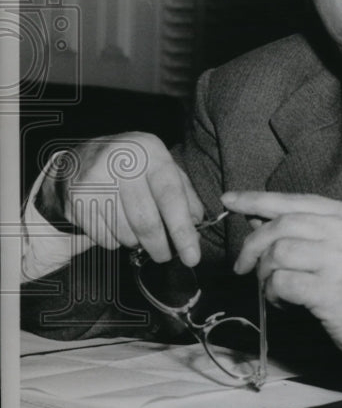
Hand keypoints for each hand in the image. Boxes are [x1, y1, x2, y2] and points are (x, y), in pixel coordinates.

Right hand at [37, 132, 203, 264]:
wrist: (80, 159)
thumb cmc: (132, 168)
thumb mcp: (161, 168)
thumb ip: (184, 194)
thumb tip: (197, 226)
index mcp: (149, 151)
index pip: (171, 197)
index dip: (183, 230)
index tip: (192, 256)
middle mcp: (121, 161)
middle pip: (146, 221)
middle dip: (160, 247)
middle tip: (165, 256)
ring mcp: (95, 180)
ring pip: (125, 234)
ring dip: (136, 243)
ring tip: (137, 232)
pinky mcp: (77, 199)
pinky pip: (104, 238)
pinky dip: (115, 241)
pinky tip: (114, 225)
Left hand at [222, 190, 341, 386]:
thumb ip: (307, 233)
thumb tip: (259, 220)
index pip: (294, 201)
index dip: (256, 199)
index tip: (230, 200)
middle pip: (282, 224)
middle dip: (252, 245)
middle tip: (243, 266)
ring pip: (278, 253)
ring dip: (264, 274)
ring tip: (272, 290)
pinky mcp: (332, 292)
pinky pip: (282, 283)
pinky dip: (273, 294)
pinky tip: (284, 304)